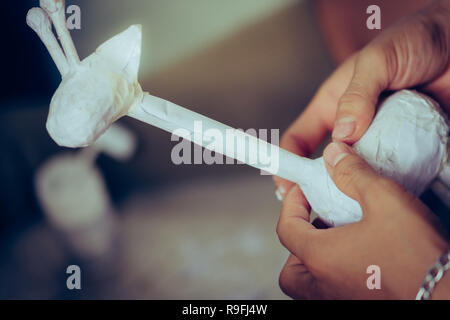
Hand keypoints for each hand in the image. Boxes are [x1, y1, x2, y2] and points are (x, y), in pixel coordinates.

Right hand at [273, 0, 449, 196]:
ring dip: (362, 186)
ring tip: (363, 200)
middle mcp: (354, 127)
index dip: (288, 163)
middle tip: (328, 204)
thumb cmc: (414, 40)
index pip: (300, 139)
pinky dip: (394, 183)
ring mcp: (381, 140)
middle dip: (325, 185)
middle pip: (330, 164)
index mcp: (333, 106)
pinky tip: (395, 190)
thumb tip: (344, 135)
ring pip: (362, 173)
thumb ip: (358, 94)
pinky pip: (396, 172)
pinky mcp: (408, 149)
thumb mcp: (378, 60)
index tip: (287, 187)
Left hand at [277, 142, 449, 298]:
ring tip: (336, 240)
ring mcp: (341, 300)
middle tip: (316, 224)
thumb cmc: (418, 257)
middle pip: (291, 269)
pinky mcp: (359, 305)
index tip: (303, 192)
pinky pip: (332, 292)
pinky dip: (335, 275)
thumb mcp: (385, 201)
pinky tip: (359, 256)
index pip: (286, 229)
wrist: (447, 295)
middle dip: (298, 244)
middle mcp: (325, 286)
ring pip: (309, 286)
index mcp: (321, 258)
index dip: (291, 204)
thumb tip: (334, 155)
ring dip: (314, 263)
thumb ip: (353, 174)